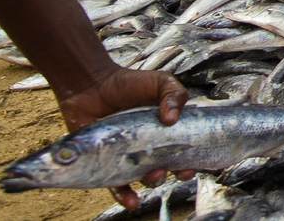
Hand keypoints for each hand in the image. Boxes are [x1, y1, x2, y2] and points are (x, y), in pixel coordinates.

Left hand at [55, 67, 190, 208]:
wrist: (93, 84)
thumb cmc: (128, 83)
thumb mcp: (160, 81)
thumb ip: (174, 94)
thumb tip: (172, 119)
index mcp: (165, 132)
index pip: (183, 153)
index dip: (189, 163)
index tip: (190, 165)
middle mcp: (148, 148)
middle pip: (167, 168)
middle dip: (173, 174)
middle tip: (170, 169)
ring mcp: (128, 157)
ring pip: (144, 178)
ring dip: (152, 182)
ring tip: (153, 176)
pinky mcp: (106, 163)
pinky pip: (116, 185)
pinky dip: (124, 195)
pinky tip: (132, 200)